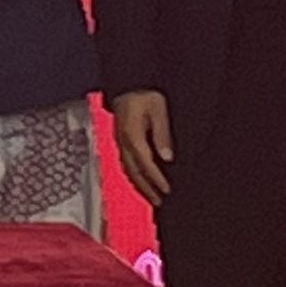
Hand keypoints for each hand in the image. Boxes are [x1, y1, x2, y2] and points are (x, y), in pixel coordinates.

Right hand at [111, 90, 173, 204]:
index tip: (166, 190)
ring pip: (127, 170)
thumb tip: (167, 157)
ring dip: (139, 186)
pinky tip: (139, 182)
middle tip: (159, 201)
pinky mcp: (119, 142)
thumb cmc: (143, 95)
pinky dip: (132, 177)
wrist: (126, 85)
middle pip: (133, 171)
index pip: (145, 163)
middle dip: (147, 188)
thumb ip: (162, 133)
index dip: (156, 179)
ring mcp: (118, 143)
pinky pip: (124, 164)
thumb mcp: (158, 109)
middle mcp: (122, 142)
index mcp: (132, 134)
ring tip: (151, 197)